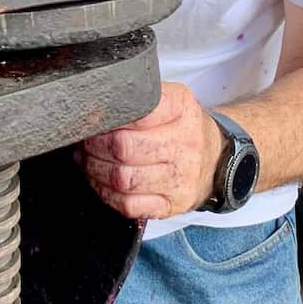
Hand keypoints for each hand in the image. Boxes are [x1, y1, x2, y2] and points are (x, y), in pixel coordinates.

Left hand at [78, 82, 224, 219]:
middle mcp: (184, 145)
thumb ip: (138, 98)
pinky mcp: (171, 205)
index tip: (95, 121)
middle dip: (94, 146)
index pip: (137, 112)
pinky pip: (128, 205)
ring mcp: (179, 179)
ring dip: (95, 170)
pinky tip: (102, 182)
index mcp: (182, 110)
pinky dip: (106, 194)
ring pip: (122, 179)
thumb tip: (95, 104)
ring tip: (89, 160)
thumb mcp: (171, 99)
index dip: (107, 119)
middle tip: (86, 142)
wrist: (216, 160)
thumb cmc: (183, 128)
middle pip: (124, 148)